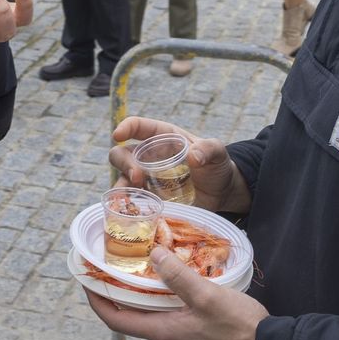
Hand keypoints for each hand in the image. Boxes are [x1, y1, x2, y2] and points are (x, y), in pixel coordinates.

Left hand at [84, 246, 268, 339]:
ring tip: (141, 270)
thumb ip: (178, 277)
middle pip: (132, 318)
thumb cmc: (238, 326)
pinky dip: (162, 301)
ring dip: (142, 297)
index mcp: (163, 332)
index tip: (86, 281)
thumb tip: (153, 256)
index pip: (116, 320)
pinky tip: (174, 284)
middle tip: (112, 268)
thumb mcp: (207, 296)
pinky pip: (170, 319)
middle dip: (118, 294)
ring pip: (152, 317)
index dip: (97, 301)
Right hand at [109, 117, 251, 214]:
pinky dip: (129, 206)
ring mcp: (146, 179)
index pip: (138, 126)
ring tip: (132, 197)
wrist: (221, 193)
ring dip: (122, 187)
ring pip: (122, 180)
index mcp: (162, 138)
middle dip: (124, 163)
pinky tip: (136, 212)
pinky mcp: (149, 199)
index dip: (125, 127)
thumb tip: (193, 156)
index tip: (118, 135)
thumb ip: (209, 149)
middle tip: (137, 177)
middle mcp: (148, 157)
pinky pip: (132, 202)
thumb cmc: (216, 166)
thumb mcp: (218, 152)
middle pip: (121, 154)